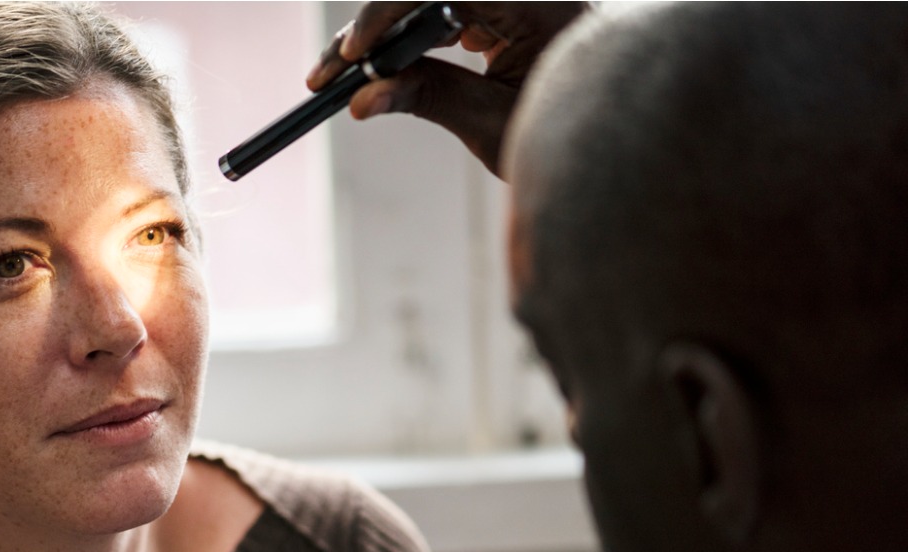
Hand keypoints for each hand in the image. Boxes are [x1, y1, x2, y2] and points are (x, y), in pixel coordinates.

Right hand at [306, 2, 584, 176]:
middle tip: (329, 72)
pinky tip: (387, 65)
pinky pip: (449, 10)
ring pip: (433, 1)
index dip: (388, 14)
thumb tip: (361, 99)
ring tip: (347, 74)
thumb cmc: (566, 139)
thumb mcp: (491, 122)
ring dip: (388, 34)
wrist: (609, 149)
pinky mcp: (508, 9)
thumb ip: (426, 99)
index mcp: (540, 2)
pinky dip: (413, 36)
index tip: (353, 55)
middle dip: (376, 28)